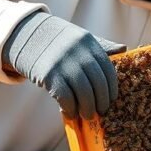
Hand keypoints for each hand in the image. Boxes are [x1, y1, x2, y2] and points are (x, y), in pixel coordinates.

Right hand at [3, 12, 126, 118]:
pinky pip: (65, 96)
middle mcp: (78, 52)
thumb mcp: (79, 39)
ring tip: (87, 115)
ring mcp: (63, 63)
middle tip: (101, 111)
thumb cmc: (57, 41)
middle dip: (101, 100)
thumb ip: (100, 46)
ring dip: (87, 108)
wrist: (26, 35)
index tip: (111, 99)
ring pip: (83, 92)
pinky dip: (70, 108)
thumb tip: (124, 49)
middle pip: (97, 83)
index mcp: (89, 42)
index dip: (111, 87)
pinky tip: (70, 112)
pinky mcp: (49, 74)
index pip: (107, 68)